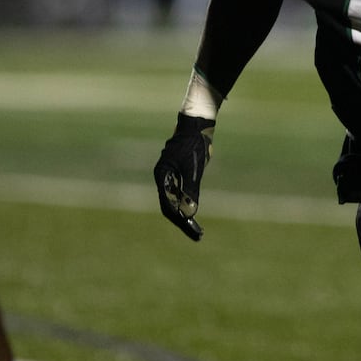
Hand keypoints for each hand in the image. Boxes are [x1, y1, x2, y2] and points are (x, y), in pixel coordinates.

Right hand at [153, 113, 213, 239]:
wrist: (196, 125)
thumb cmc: (194, 144)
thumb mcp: (194, 168)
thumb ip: (191, 190)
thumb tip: (189, 213)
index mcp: (163, 175)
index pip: (168, 205)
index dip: (180, 220)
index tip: (192, 230)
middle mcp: (163, 177)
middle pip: (170, 206)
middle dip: (182, 221)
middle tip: (197, 235)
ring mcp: (169, 176)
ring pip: (174, 201)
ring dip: (184, 214)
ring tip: (196, 228)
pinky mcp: (177, 173)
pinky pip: (179, 194)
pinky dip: (186, 204)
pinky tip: (194, 212)